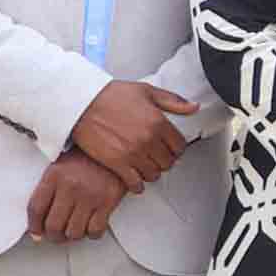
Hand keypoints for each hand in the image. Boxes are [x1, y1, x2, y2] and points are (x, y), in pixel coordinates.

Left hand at [26, 150, 123, 241]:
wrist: (117, 150)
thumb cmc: (88, 158)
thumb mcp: (62, 165)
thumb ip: (49, 188)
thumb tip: (40, 218)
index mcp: (54, 175)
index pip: (36, 208)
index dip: (34, 226)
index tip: (36, 234)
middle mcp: (70, 186)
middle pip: (53, 225)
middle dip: (54, 236)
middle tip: (57, 236)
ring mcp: (89, 195)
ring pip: (74, 232)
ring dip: (73, 236)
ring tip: (75, 230)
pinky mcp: (108, 202)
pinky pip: (95, 230)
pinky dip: (92, 234)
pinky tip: (91, 227)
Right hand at [70, 80, 196, 188]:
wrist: (81, 103)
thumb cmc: (110, 95)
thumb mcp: (146, 91)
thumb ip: (173, 101)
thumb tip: (194, 107)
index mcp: (158, 122)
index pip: (180, 146)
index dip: (176, 148)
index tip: (170, 148)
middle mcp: (148, 139)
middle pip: (168, 162)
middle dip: (164, 160)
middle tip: (156, 157)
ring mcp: (133, 153)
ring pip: (154, 174)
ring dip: (151, 172)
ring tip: (145, 166)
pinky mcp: (116, 163)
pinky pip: (135, 184)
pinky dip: (137, 185)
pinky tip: (135, 180)